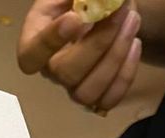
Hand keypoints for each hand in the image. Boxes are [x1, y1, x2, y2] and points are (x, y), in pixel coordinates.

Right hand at [18, 0, 141, 112]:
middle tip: (120, 11)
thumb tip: (98, 1)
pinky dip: (126, 75)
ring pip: (87, 92)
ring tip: (132, 21)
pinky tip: (134, 44)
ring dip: (115, 57)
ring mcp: (72, 86)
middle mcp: (51, 69)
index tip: (74, 18)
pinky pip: (108, 99)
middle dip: (98, 42)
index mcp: (34, 40)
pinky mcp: (96, 94)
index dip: (49, 43)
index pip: (30, 55)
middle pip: (65, 74)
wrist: (104, 9)